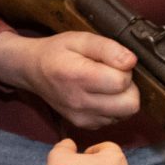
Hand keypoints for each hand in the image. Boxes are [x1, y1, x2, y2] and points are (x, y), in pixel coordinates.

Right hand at [0, 31, 140, 129]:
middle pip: (129, 104)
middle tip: (114, 74)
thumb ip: (108, 48)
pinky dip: (113, 108)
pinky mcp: (84, 125)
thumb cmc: (57, 52)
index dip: (124, 69)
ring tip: (105, 84)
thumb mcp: (80, 39)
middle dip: (129, 87)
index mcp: (78, 77)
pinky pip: (114, 120)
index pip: (122, 82)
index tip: (112, 62)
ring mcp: (82, 118)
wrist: (33, 71)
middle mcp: (79, 102)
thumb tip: (131, 62)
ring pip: (125, 114)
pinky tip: (100, 94)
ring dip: (122, 98)